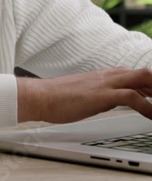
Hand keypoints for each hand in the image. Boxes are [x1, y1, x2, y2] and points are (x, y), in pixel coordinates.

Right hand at [17, 67, 151, 123]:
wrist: (40, 96)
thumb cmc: (59, 98)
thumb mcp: (87, 94)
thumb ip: (103, 95)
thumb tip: (114, 100)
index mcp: (106, 75)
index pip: (137, 75)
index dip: (151, 85)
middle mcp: (109, 76)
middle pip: (145, 73)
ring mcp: (106, 84)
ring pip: (143, 79)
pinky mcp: (101, 95)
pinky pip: (132, 97)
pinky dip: (147, 107)